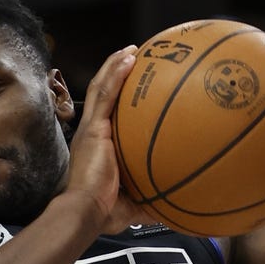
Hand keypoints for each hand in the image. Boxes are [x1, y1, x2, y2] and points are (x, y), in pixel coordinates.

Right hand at [64, 45, 155, 232]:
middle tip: (137, 58)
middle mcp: (93, 133)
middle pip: (104, 94)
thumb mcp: (136, 204)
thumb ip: (154, 200)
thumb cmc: (105, 212)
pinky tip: (130, 58)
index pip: (110, 115)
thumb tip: (178, 207)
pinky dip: (116, 73)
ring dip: (117, 65)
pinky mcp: (93, 128)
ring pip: (103, 87)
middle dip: (118, 74)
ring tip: (133, 50)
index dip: (121, 97)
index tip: (138, 86)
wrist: (86, 212)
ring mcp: (91, 128)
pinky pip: (105, 93)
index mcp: (100, 147)